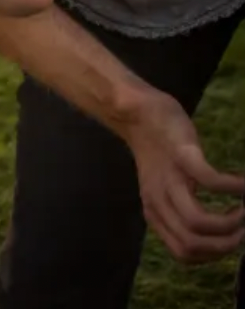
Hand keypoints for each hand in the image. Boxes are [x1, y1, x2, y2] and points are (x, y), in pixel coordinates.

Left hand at [120, 87, 244, 263]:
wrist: (136, 114)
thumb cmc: (157, 152)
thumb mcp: (162, 189)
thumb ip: (177, 213)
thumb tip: (206, 241)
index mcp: (156, 212)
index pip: (183, 254)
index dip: (213, 255)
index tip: (230, 240)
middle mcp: (158, 200)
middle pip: (192, 243)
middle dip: (226, 244)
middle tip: (243, 229)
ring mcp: (169, 177)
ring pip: (197, 221)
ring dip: (231, 223)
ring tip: (244, 210)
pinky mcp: (182, 154)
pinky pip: (210, 180)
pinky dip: (234, 187)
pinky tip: (244, 184)